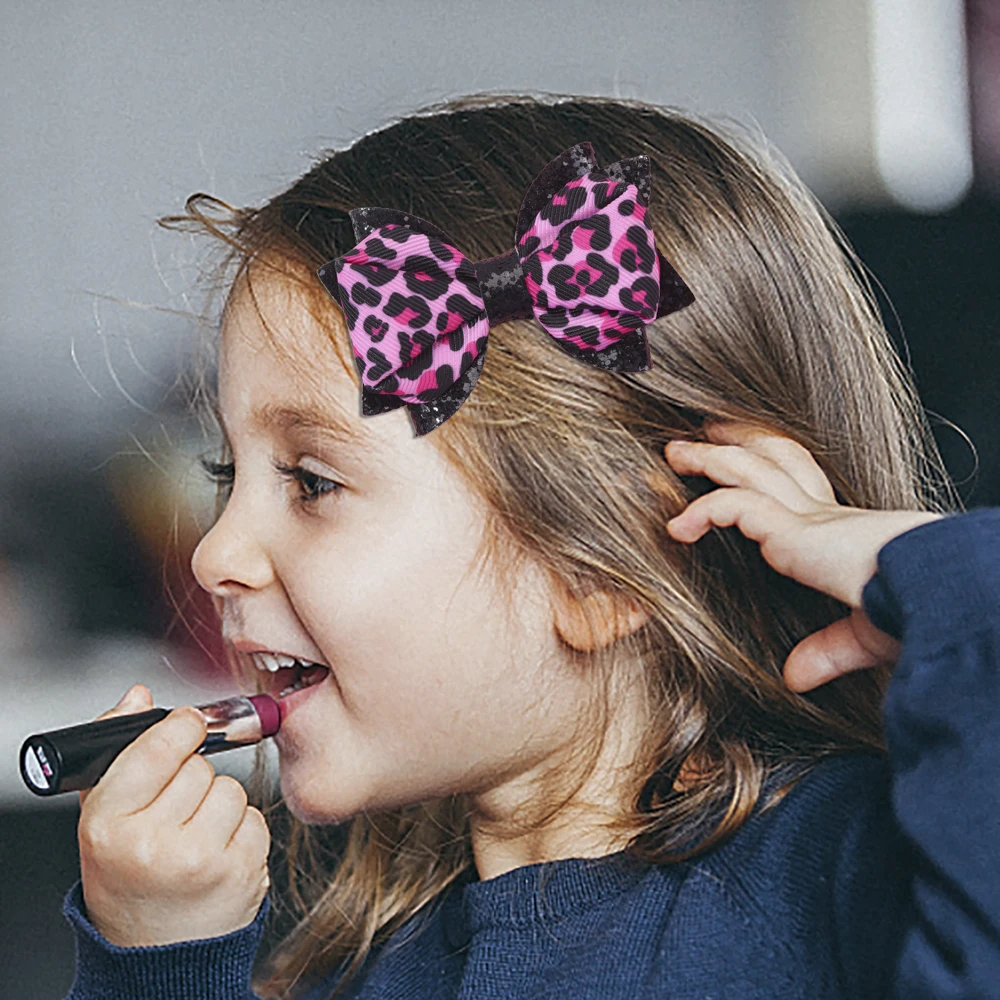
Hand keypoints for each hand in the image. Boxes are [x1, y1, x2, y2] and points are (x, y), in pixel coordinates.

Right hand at [77, 684, 270, 946]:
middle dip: (194, 778)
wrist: (155, 954)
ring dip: (220, 804)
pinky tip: (218, 854)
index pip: (155, 748)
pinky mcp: (241, 871)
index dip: (180, 727)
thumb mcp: (103, 816)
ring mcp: (199, 860)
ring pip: (231, 789)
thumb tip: (138, 695)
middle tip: (176, 810)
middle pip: (198, 767)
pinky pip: (256, 818)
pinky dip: (243, 830)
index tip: (188, 725)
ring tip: (196, 835)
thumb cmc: (129, 876)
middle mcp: (151, 844)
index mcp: (107, 825)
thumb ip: (118, 749)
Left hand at [662, 421, 942, 692]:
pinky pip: (733, 505)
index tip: (739, 467)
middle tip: (705, 433)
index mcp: (842, 532)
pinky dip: (702, 511)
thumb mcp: (864, 636)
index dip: (768, 469)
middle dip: (737, 441)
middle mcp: (825, 515)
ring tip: (677, 453)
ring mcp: (808, 518)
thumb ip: (827, 651)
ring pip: (748, 468)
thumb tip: (796, 678)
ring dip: (709, 457)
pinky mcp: (794, 531)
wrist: (941, 596)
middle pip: (774, 458)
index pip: (800, 485)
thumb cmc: (920, 612)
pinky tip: (679, 527)